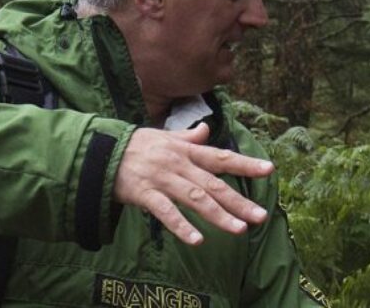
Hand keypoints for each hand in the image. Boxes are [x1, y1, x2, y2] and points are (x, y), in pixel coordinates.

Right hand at [113, 123, 273, 244]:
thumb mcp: (164, 137)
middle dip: (239, 201)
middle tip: (261, 216)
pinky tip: (197, 241)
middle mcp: (178, 164)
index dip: (245, 164)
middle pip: (214, 185)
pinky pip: (165, 213)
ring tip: (239, 229)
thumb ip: (188, 137)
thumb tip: (206, 130)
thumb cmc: (135, 146)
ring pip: (196, 199)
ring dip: (218, 215)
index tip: (269, 170)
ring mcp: (162, 179)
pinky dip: (181, 227)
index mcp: (186, 151)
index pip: (221, 158)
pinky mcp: (144, 194)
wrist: (100, 151)